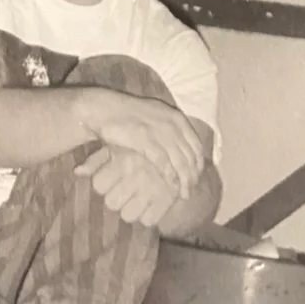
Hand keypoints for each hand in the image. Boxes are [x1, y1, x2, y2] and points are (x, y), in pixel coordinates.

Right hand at [74, 89, 204, 197]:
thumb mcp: (157, 116)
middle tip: (190, 191)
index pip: (197, 146)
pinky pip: (164, 164)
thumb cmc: (129, 115)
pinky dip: (170, 177)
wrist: (105, 109)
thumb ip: (172, 129)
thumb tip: (185, 149)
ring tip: (183, 194)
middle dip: (193, 176)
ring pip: (181, 162)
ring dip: (184, 181)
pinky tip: (170, 186)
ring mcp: (160, 132)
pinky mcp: (146, 140)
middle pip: (191, 156)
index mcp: (177, 118)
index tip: (196, 178)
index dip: (199, 164)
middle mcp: (173, 125)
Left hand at [76, 146, 180, 227]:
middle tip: (123, 190)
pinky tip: (148, 204)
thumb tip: (77, 172)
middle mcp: (134, 177)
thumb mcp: (116, 146)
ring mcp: (151, 190)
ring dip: (130, 209)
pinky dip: (148, 215)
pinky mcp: (166, 200)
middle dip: (115, 197)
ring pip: (128, 215)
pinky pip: (149, 220)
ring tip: (135, 198)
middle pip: (111, 203)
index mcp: (121, 162)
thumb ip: (95, 160)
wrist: (177, 146)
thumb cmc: (139, 146)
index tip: (110, 178)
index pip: (98, 185)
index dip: (102, 183)